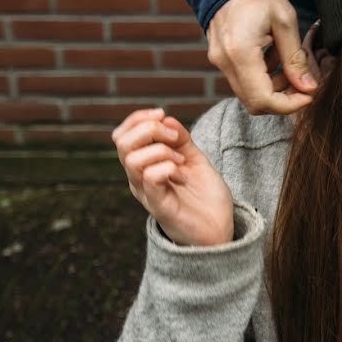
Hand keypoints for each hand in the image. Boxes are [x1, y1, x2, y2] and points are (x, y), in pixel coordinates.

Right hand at [112, 107, 233, 245]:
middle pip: (122, 144)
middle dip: (149, 129)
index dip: (137, 119)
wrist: (220, 228)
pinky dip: (167, 167)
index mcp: (144, 165)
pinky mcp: (159, 206)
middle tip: (175, 138)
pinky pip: (151, 178)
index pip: (122, 136)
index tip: (162, 113)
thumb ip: (181, 140)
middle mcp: (139, 179)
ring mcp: (147, 193)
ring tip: (181, 161)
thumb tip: (165, 118)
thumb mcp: (194, 159)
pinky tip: (182, 175)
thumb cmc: (205, 196)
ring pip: (133, 160)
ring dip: (161, 150)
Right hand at [207, 0, 316, 114]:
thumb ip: (296, 58)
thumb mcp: (285, 21)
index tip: (309, 93)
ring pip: (248, 92)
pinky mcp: (220, 56)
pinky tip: (274, 55)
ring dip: (274, 86)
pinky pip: (242, 78)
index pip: (263, 100)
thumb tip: (309, 88)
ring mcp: (219, 60)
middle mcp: (224, 61)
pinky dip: (262, 76)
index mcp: (240, 53)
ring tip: (290, 62)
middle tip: (303, 81)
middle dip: (283, 98)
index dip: (289, 105)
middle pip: (254, 102)